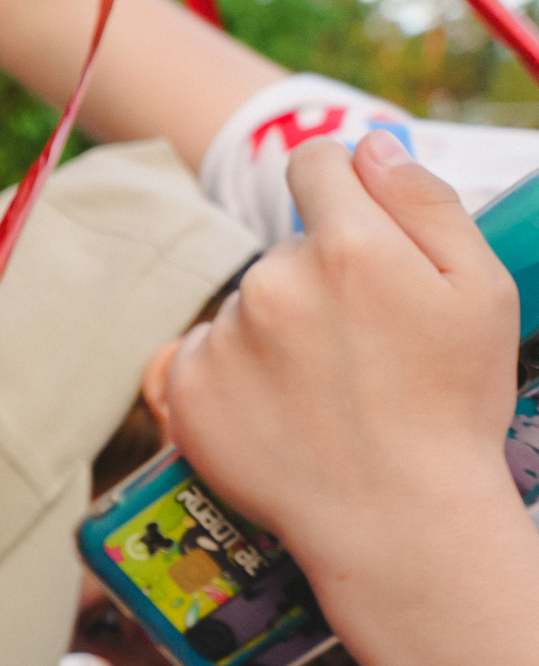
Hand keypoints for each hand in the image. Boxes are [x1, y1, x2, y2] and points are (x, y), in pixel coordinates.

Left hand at [156, 131, 523, 570]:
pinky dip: (234, 377)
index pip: (316, 164)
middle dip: (319, 281)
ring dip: (275, 332)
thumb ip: (424, 202)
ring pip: (246, 308)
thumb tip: (371, 146)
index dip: (340, 185)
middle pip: (286, 250)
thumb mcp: (480, 290)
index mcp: (348, 246)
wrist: (395, 519)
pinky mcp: (184, 390)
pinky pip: (204, 356)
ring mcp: (222, 339)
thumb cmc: (451, 407)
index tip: (354, 220)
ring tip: (326, 393)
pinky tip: (280, 414)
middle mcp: (272, 283)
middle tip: (363, 351)